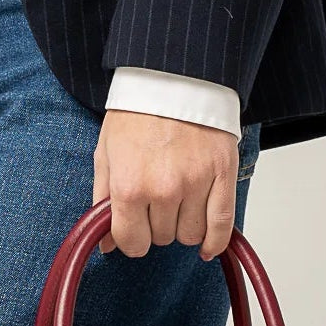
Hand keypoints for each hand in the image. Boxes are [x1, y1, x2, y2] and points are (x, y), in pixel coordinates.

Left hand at [92, 111, 239, 259]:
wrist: (171, 80)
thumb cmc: (136, 114)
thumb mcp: (105, 154)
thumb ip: (103, 201)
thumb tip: (107, 244)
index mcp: (129, 186)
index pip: (132, 242)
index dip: (131, 240)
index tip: (134, 230)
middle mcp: (163, 189)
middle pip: (162, 238)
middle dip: (156, 226)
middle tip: (156, 200)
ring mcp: (195, 184)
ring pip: (190, 235)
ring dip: (183, 226)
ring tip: (178, 203)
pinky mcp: (222, 175)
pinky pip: (222, 226)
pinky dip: (214, 241)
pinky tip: (205, 245)